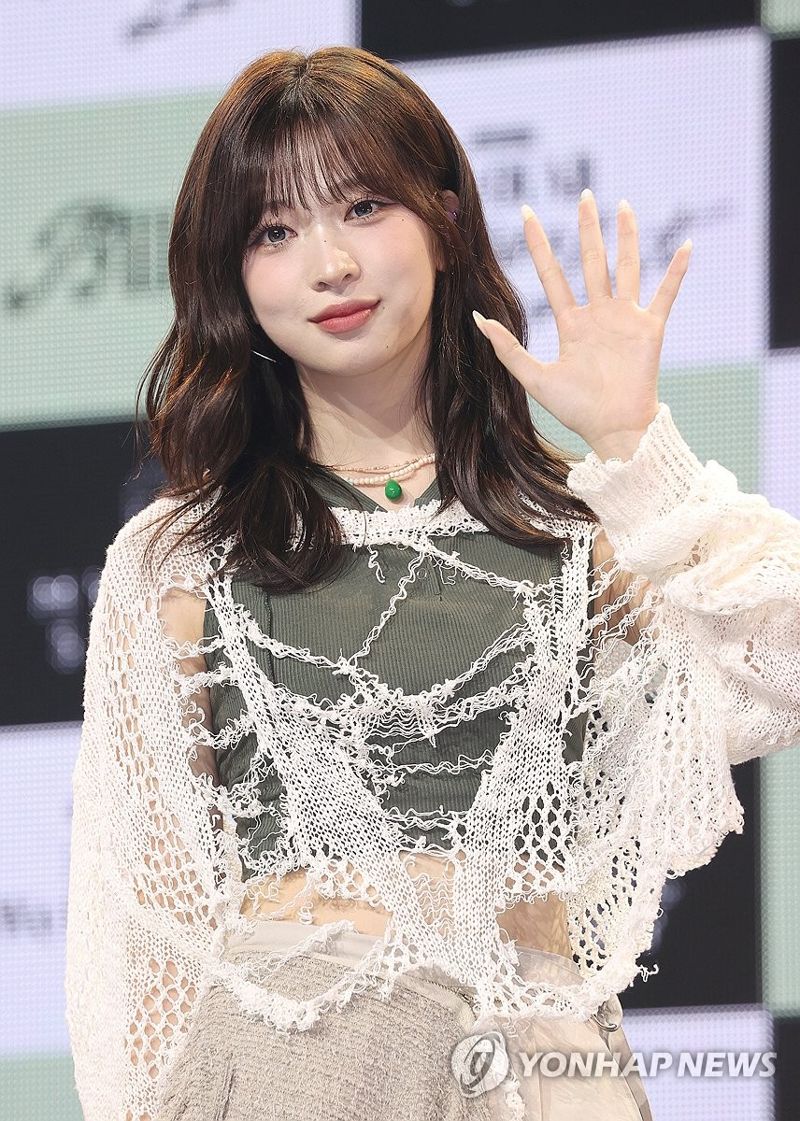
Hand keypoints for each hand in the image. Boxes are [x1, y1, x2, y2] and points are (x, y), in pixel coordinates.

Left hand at [472, 189, 691, 458]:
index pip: (552, 275)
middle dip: (588, 229)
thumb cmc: (575, 409)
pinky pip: (665, 294)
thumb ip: (508, 348)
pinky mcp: (649, 329)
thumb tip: (478, 319)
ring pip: (626, 268)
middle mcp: (598, 315)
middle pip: (591, 262)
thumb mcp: (534, 378)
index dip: (538, 245)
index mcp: (571, 324)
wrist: (612, 429)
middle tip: (584, 194)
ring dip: (627, 238)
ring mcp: (625, 319)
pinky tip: (684, 246)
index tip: (527, 213)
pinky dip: (675, 272)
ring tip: (624, 206)